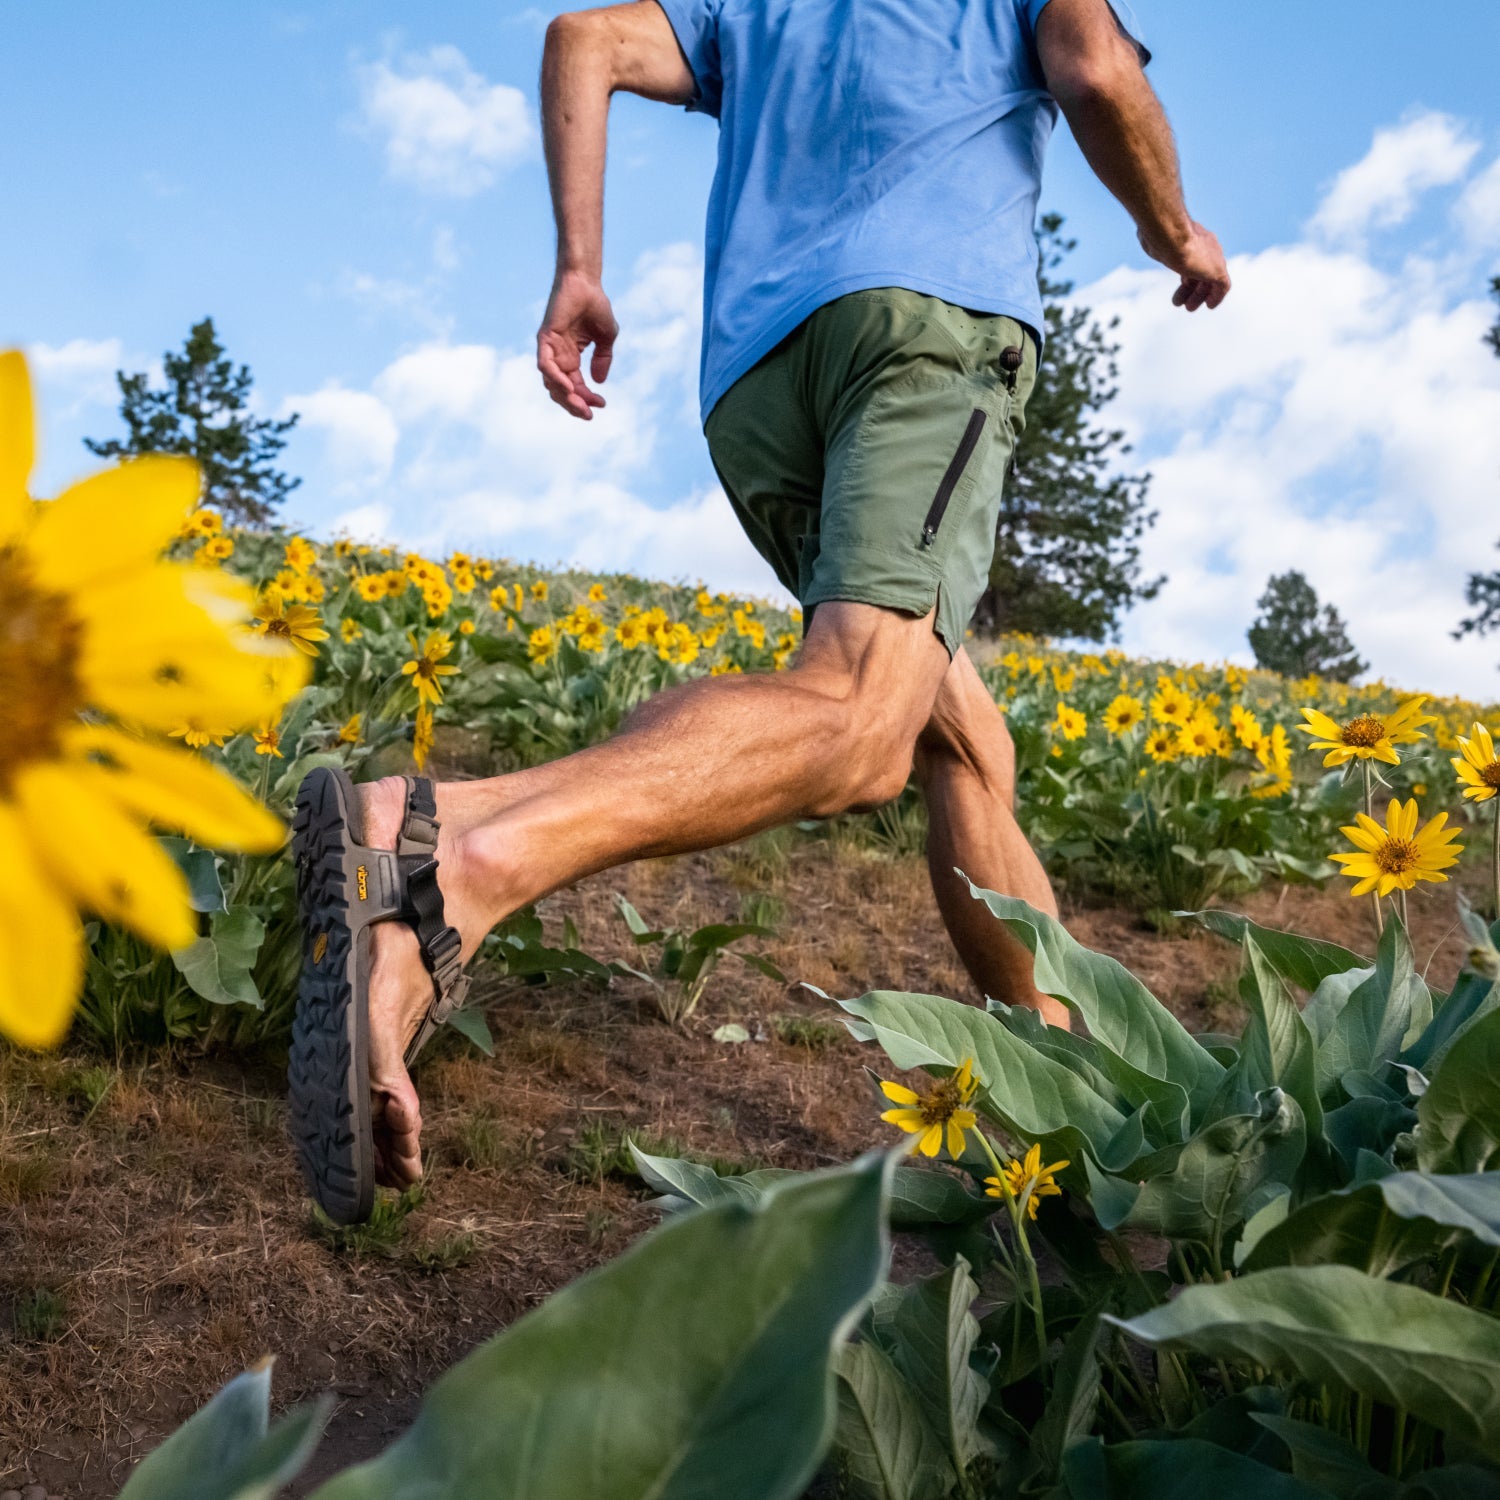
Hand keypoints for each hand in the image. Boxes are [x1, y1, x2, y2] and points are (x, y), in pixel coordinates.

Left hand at [537, 270, 617, 418]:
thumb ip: (603, 359)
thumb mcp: (606, 338)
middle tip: (589, 414)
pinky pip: (545, 366)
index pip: (575, 386)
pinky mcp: (544, 339)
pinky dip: (555, 379)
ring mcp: (549, 348)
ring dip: (566, 398)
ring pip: (551, 383)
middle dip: (575, 405)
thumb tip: (599, 382)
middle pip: (561, 390)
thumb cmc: (595, 305)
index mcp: (570, 357)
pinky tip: (569, 388)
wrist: (585, 282)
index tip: (602, 404)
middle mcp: (557, 356)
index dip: (587, 398)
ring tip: (581, 407)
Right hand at [1138, 219, 1230, 312]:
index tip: (1182, 284)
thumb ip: (1155, 239)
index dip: (1188, 273)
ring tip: (1189, 308)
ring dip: (1199, 295)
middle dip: (1193, 287)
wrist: (1172, 236)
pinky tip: (1210, 305)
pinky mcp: (1218, 270)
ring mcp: (1214, 257)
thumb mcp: (1155, 237)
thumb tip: (1143, 236)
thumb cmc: (1159, 236)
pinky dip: (1217, 296)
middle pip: (1203, 270)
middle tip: (1183, 302)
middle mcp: (1206, 246)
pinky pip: (1223, 286)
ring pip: (1211, 279)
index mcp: (1194, 237)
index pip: (1195, 257)